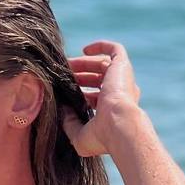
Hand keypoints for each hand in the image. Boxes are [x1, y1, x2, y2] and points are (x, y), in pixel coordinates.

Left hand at [62, 40, 142, 156]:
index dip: (80, 93)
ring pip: (103, 65)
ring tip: (66, 65)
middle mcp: (122, 93)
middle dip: (79, 76)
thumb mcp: (80, 136)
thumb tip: (62, 109)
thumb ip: (69, 123)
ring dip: (84, 64)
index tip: (64, 92)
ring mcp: (123, 79)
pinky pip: (115, 49)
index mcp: (114, 111)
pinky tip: (85, 50)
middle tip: (61, 76)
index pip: (96, 97)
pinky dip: (101, 47)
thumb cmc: (102, 137)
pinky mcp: (122, 66)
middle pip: (98, 79)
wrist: (119, 126)